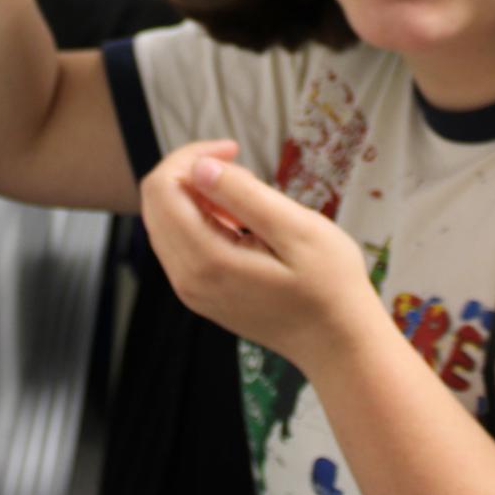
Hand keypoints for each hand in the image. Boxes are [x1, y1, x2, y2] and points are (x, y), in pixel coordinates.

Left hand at [138, 140, 384, 372]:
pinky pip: (181, 243)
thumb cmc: (330, 287)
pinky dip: (202, 219)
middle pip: (156, 202)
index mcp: (206, 261)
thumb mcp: (297, 230)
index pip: (162, 188)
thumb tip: (198, 167)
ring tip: (248, 198)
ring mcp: (190, 290)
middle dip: (190, 170)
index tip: (234, 150)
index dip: (191, 156)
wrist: (338, 344)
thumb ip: (244, 196)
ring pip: (165, 222)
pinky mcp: (201, 294)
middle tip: (240, 166)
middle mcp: (187, 278)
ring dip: (196, 195)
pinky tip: (241, 222)